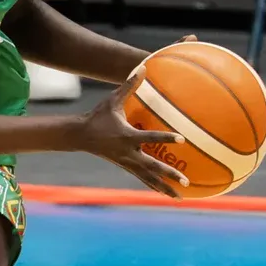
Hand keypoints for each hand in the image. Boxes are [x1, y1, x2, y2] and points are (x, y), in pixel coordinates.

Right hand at [73, 78, 189, 197]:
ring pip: (148, 178)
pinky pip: (143, 178)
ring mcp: (127, 163)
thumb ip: (130, 85)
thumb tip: (144, 67)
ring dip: (164, 187)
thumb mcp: (112, 100)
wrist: (79, 136)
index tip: (182, 140)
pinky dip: (154, 186)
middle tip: (185, 181)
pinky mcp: (125, 167)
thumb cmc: (97, 116)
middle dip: (168, 174)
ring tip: (179, 198)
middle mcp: (129, 153)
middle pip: (152, 166)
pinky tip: (165, 192)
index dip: (166, 138)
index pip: (150, 138)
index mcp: (127, 136)